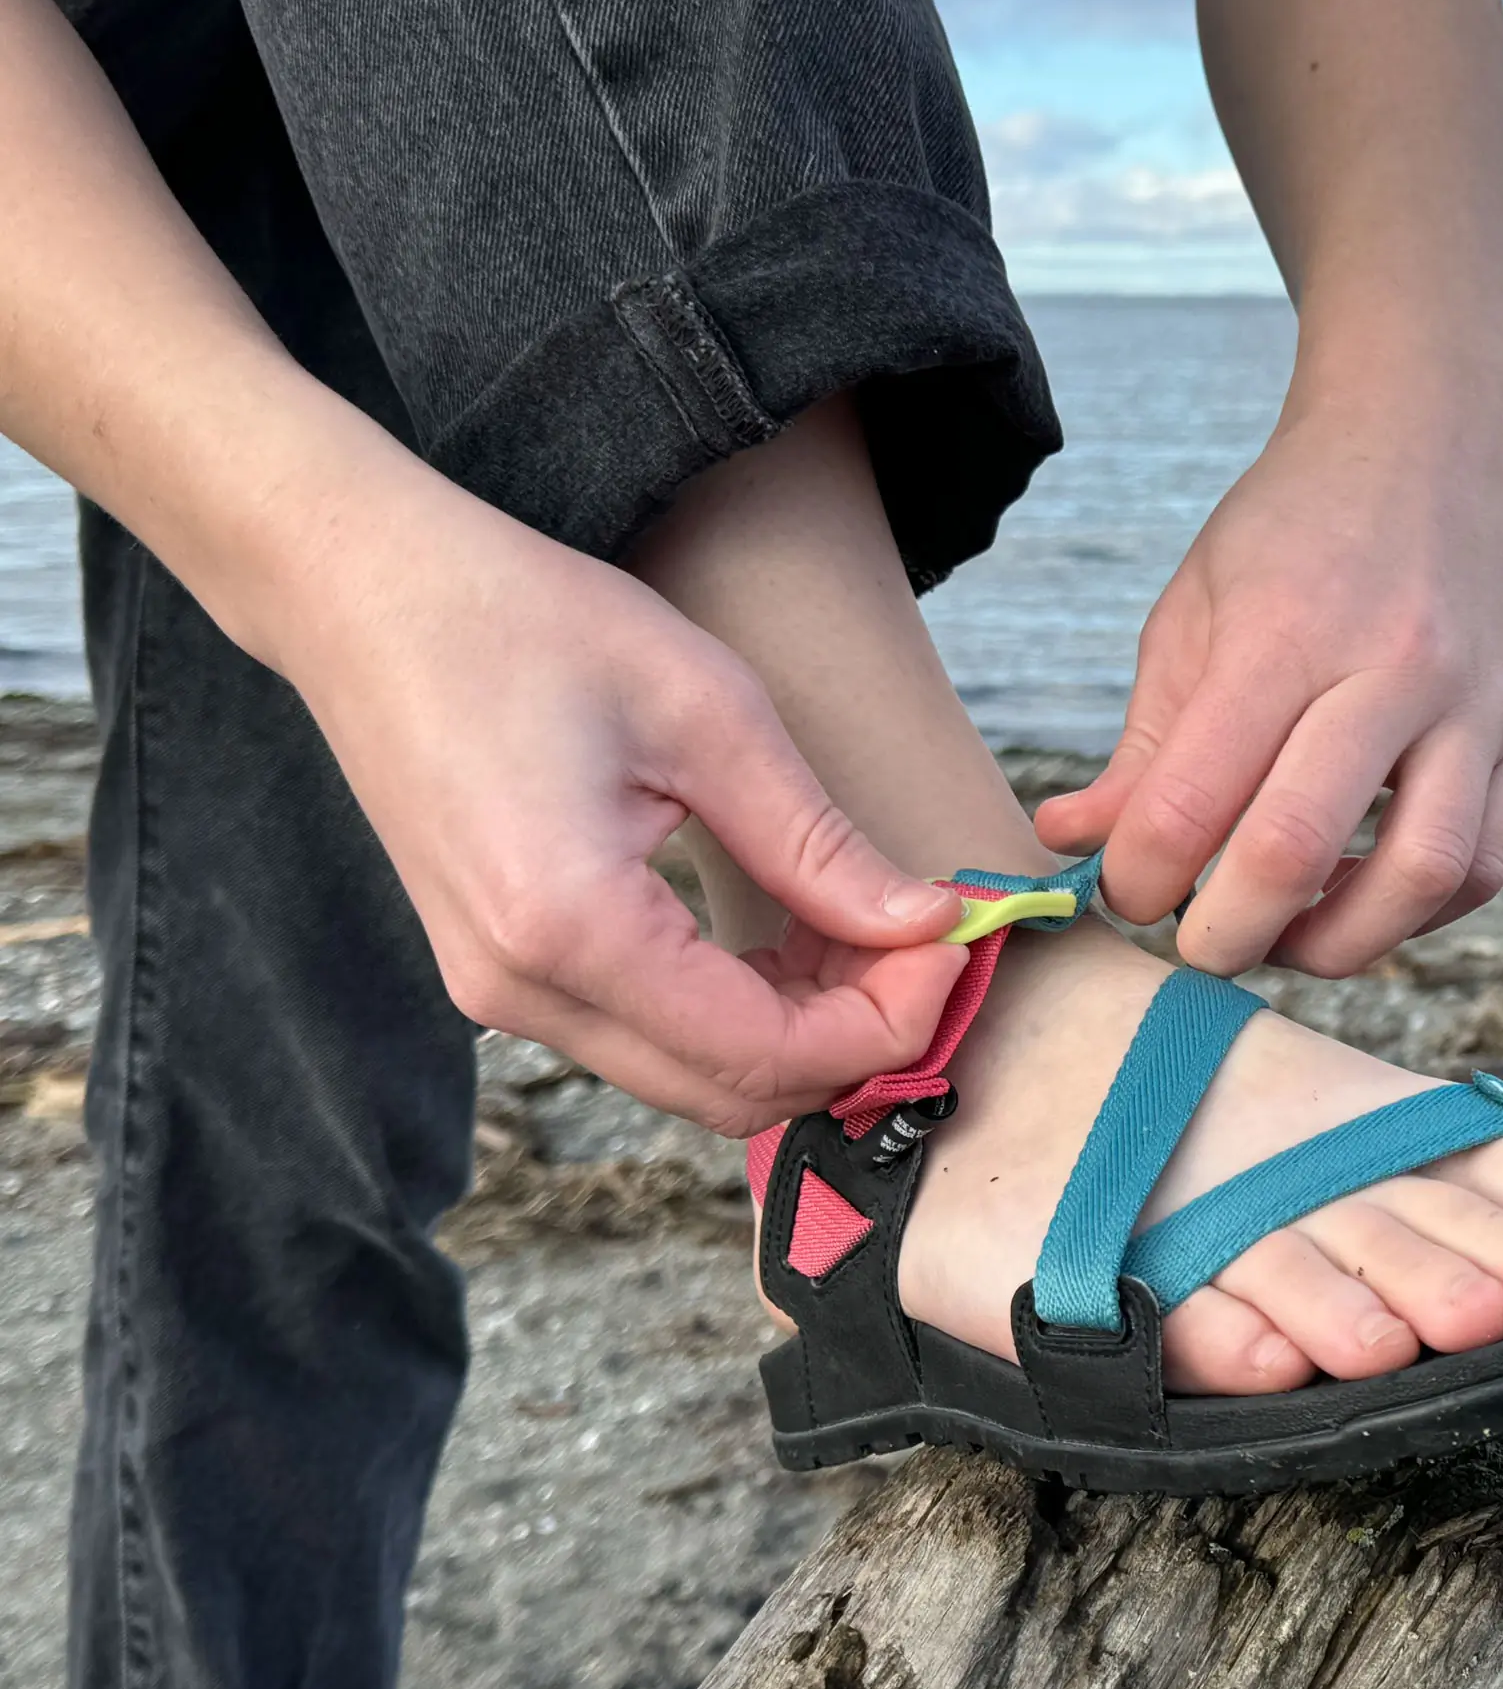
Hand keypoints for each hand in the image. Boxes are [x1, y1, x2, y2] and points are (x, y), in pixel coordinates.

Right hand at [273, 481, 963, 1133]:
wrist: (363, 594)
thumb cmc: (523, 622)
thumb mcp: (708, 713)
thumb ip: (819, 844)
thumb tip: (926, 924)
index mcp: (571, 929)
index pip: (770, 1054)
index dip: (887, 1020)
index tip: (954, 942)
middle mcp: (523, 993)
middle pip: (735, 1094)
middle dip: (855, 1037)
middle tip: (927, 940)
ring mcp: (500, 995)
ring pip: (695, 1078)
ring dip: (803, 1027)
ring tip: (872, 926)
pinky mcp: (502, 973)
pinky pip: (649, 1036)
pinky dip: (741, 1008)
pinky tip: (798, 929)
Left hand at [1035, 378, 1502, 976]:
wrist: (1434, 438)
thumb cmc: (1296, 527)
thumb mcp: (1196, 608)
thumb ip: (1142, 741)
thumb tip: (1075, 842)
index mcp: (1284, 632)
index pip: (1192, 799)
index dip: (1140, 877)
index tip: (1125, 891)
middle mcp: (1391, 670)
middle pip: (1296, 849)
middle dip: (1225, 934)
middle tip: (1194, 946)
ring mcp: (1473, 706)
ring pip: (1421, 875)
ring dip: (1341, 942)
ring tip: (1288, 938)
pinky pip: (1484, 863)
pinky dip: (1422, 911)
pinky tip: (1366, 898)